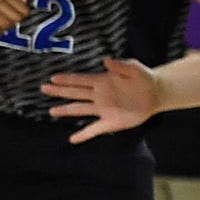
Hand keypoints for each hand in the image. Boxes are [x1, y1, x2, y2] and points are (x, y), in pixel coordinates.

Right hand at [41, 57, 163, 142]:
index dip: (67, 79)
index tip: (53, 78)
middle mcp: (99, 95)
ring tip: (52, 112)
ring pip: (80, 110)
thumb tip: (106, 60)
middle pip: (75, 93)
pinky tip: (73, 139)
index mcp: (102, 81)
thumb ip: (120, 65)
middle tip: (44, 89)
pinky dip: (83, 135)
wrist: (155, 94)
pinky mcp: (110, 122)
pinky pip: (94, 129)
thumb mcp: (133, 68)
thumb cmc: (143, 78)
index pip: (80, 80)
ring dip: (66, 110)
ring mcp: (103, 110)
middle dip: (59, 91)